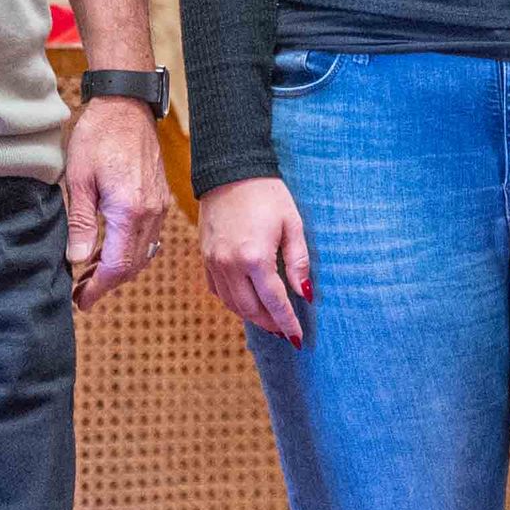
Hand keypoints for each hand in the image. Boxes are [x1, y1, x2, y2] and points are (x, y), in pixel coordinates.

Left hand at [61, 94, 170, 309]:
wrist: (126, 105)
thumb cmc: (99, 136)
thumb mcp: (79, 179)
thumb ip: (81, 223)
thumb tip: (78, 259)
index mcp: (130, 210)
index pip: (118, 265)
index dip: (98, 287)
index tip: (81, 300)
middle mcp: (151, 212)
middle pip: (133, 265)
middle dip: (106, 283)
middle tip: (80, 293)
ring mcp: (159, 205)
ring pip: (143, 253)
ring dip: (119, 269)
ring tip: (90, 274)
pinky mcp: (160, 198)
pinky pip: (150, 237)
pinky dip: (131, 251)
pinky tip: (111, 250)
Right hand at [197, 176, 311, 345]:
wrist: (230, 170)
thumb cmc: (266, 194)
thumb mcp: (291, 224)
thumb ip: (298, 261)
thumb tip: (304, 293)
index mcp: (255, 257)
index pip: (274, 301)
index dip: (287, 322)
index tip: (297, 338)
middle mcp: (230, 265)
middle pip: (251, 309)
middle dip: (269, 323)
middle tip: (285, 330)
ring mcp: (213, 262)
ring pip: (232, 304)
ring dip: (251, 316)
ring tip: (269, 320)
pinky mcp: (204, 257)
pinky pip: (217, 290)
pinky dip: (233, 301)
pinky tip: (246, 301)